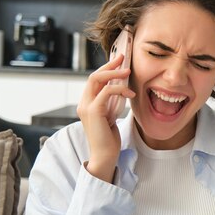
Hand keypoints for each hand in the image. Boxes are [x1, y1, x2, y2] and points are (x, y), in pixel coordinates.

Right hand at [77, 54, 135, 182]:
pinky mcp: (93, 111)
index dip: (106, 68)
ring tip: (128, 72)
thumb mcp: (111, 115)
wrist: (104, 156)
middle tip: (123, 58)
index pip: (94, 80)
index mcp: (87, 103)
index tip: (119, 61)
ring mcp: (86, 106)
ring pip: (97, 79)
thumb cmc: (109, 139)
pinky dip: (119, 89)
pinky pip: (106, 92)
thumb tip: (122, 88)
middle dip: (109, 65)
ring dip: (114, 73)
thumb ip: (112, 102)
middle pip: (94, 75)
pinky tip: (130, 93)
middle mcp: (83, 103)